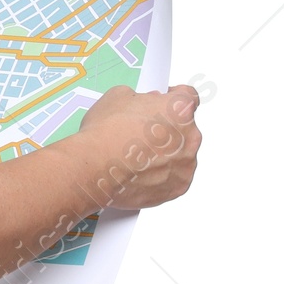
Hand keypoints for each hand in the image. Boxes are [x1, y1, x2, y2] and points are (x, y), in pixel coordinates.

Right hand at [75, 84, 201, 209]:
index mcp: (180, 109)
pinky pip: (174, 179)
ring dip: (164, 155)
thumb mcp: (116, 96)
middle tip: (141, 135)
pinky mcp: (179, 187)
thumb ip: (139, 97)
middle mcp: (191, 136)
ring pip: (180, 156)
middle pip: (184, 129)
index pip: (188, 96)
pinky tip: (139, 174)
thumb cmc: (104, 134)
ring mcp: (187, 164)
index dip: (172, 98)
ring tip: (136, 159)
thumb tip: (143, 104)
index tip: (163, 103)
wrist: (93, 168)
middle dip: (166, 130)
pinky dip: (160, 177)